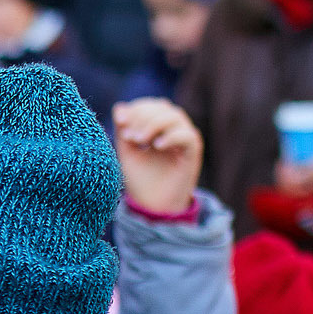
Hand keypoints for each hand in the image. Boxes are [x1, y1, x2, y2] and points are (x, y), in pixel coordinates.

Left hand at [112, 98, 202, 215]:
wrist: (153, 207)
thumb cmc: (141, 180)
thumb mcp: (126, 153)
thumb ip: (123, 131)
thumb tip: (119, 107)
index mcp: (159, 128)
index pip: (152, 106)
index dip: (137, 108)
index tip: (120, 121)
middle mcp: (174, 130)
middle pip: (164, 108)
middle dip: (143, 116)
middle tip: (129, 136)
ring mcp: (185, 140)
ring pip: (175, 117)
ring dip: (154, 124)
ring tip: (139, 140)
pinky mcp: (193, 153)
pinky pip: (187, 136)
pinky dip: (171, 137)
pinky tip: (156, 147)